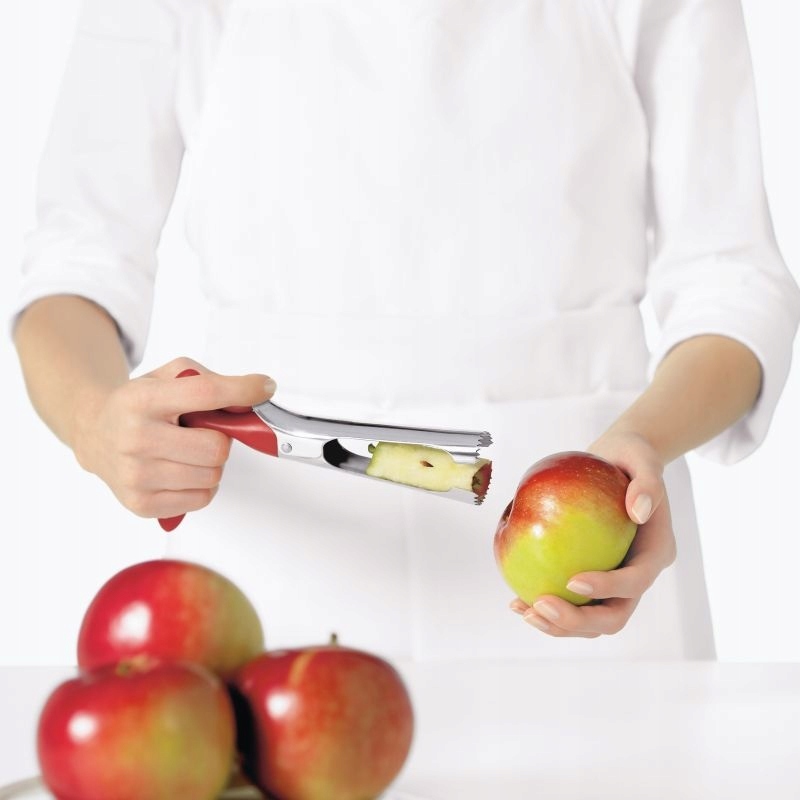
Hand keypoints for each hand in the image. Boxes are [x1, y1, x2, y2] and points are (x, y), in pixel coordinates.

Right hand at [71, 357, 275, 518]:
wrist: (95, 433)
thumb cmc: (138, 406)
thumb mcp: (166, 377)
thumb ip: (207, 380)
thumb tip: (252, 396)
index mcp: (142, 400)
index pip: (205, 393)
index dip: (242, 390)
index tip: (263, 387)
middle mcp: (135, 438)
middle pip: (216, 447)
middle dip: (220, 439)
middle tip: (203, 432)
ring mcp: (136, 475)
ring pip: (212, 476)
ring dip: (211, 463)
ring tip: (188, 451)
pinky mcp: (142, 504)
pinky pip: (202, 498)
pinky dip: (200, 485)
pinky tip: (180, 470)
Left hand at [510, 432, 676, 637]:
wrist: (617, 462)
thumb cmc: (630, 457)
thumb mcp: (642, 457)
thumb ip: (648, 481)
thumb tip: (639, 510)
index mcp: (655, 552)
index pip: (636, 581)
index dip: (608, 587)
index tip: (572, 580)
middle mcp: (637, 575)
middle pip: (614, 615)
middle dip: (578, 620)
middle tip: (540, 605)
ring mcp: (614, 583)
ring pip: (590, 619)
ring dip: (558, 624)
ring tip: (523, 610)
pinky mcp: (591, 580)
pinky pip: (569, 601)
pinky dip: (545, 607)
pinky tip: (516, 602)